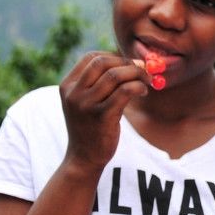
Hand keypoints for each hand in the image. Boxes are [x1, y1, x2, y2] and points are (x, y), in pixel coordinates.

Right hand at [58, 51, 150, 171]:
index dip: (114, 57)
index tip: (130, 65)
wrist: (84, 157)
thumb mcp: (86, 102)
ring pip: (116, 75)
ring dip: (137, 74)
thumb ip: (99, 83)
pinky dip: (138, 87)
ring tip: (147, 82)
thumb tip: (130, 62)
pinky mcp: (102, 116)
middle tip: (144, 71)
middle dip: (128, 63)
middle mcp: (74, 92)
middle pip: (103, 62)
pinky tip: (144, 91)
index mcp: (67, 85)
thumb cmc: (91, 127)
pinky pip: (125, 91)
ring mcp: (86, 104)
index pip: (91, 57)